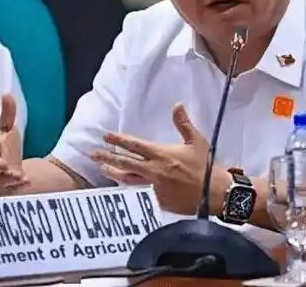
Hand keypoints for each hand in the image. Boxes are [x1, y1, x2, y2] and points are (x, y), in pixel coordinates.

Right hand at [0, 94, 27, 194]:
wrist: (8, 168)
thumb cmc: (5, 147)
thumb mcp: (7, 130)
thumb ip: (7, 114)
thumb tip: (6, 94)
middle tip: (4, 164)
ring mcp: (1, 178)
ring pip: (1, 179)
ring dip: (8, 177)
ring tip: (17, 175)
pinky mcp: (9, 188)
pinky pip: (13, 189)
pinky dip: (20, 185)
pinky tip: (27, 181)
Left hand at [91, 103, 231, 214]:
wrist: (212, 192)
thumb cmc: (204, 166)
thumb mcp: (195, 141)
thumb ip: (183, 123)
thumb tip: (177, 105)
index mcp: (161, 153)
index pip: (134, 145)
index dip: (119, 140)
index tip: (106, 136)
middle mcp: (153, 170)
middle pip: (125, 162)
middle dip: (108, 157)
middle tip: (94, 154)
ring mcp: (153, 186)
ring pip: (127, 179)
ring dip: (113, 173)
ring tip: (102, 169)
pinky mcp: (156, 199)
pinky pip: (138, 193)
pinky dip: (128, 189)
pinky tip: (121, 187)